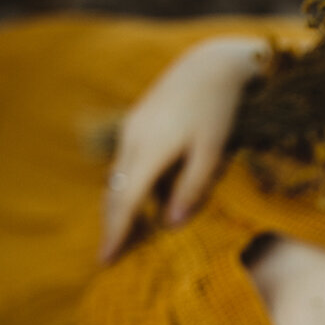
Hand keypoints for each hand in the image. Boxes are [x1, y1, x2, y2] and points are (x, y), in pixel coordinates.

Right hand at [100, 36, 269, 263]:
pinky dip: (126, 188)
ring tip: (121, 236)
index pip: (127, 201)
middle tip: (108, 257)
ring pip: (116, 178)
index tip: (106, 259)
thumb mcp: (211, 152)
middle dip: (111, 226)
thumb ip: (191, 189)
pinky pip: (125, 163)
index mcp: (151, 149)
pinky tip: (137, 203)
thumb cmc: (218, 109)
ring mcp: (131, 129)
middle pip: (114, 193)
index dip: (116, 233)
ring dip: (116, 208)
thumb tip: (169, 224)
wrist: (210, 64)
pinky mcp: (136, 122)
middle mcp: (133, 139)